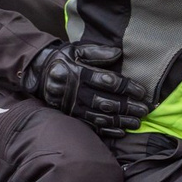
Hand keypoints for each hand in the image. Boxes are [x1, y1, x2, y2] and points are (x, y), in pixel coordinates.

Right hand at [30, 41, 149, 133]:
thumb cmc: (62, 58)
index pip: (107, 81)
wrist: (36, 73)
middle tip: (145, 110)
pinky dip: (106, 130)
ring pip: (100, 116)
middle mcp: (75, 91)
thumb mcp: (76, 49)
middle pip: (106, 101)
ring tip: (137, 123)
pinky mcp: (70, 116)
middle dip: (128, 107)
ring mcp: (72, 106)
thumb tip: (118, 53)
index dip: (126, 87)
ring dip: (120, 121)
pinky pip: (90, 125)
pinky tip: (120, 132)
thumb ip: (97, 52)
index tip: (142, 92)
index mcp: (79, 72)